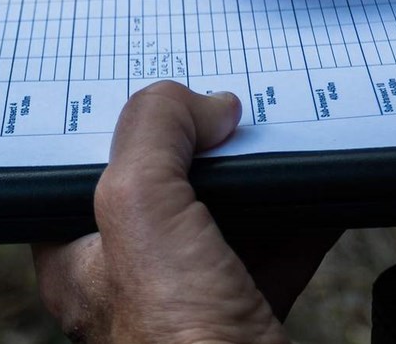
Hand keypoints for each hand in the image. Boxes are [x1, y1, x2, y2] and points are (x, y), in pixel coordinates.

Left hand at [33, 82, 335, 343]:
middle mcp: (131, 273)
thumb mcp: (141, 209)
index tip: (160, 85)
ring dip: (257, 171)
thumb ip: (153, 134)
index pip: (87, 162)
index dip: (122, 119)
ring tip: (277, 131)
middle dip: (201, 139)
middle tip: (226, 103)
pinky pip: (277, 242)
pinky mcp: (248, 309)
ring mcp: (192, 293)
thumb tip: (203, 105)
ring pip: (225, 209)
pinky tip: (317, 184)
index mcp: (78, 252)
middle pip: (165, 179)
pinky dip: (301, 212)